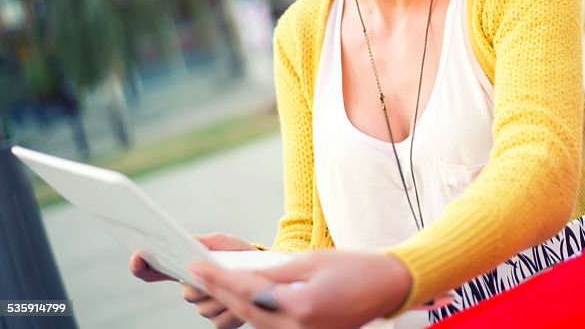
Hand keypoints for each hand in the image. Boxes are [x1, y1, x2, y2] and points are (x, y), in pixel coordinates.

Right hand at [131, 232, 255, 328]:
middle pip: (186, 293)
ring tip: (240, 282)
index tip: (138, 256)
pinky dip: (233, 311)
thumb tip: (186, 242)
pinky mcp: (221, 322)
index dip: (141, 266)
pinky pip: (218, 321)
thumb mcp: (224, 242)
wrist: (269, 272)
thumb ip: (204, 242)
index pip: (154, 272)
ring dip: (223, 296)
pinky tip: (242, 302)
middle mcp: (192, 291)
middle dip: (204, 283)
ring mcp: (205, 308)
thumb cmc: (242, 254)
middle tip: (220, 270)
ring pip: (204, 308)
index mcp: (188, 269)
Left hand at [189, 249, 413, 328]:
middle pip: (247, 311)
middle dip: (220, 293)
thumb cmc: (354, 268)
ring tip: (212, 285)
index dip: (219, 279)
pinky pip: (272, 326)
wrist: (387, 287)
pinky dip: (254, 312)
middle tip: (197, 275)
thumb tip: (241, 275)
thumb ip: (273, 272)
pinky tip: (241, 299)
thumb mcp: (311, 262)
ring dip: (233, 303)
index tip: (197, 267)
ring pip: (257, 322)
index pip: (248, 292)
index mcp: (300, 307)